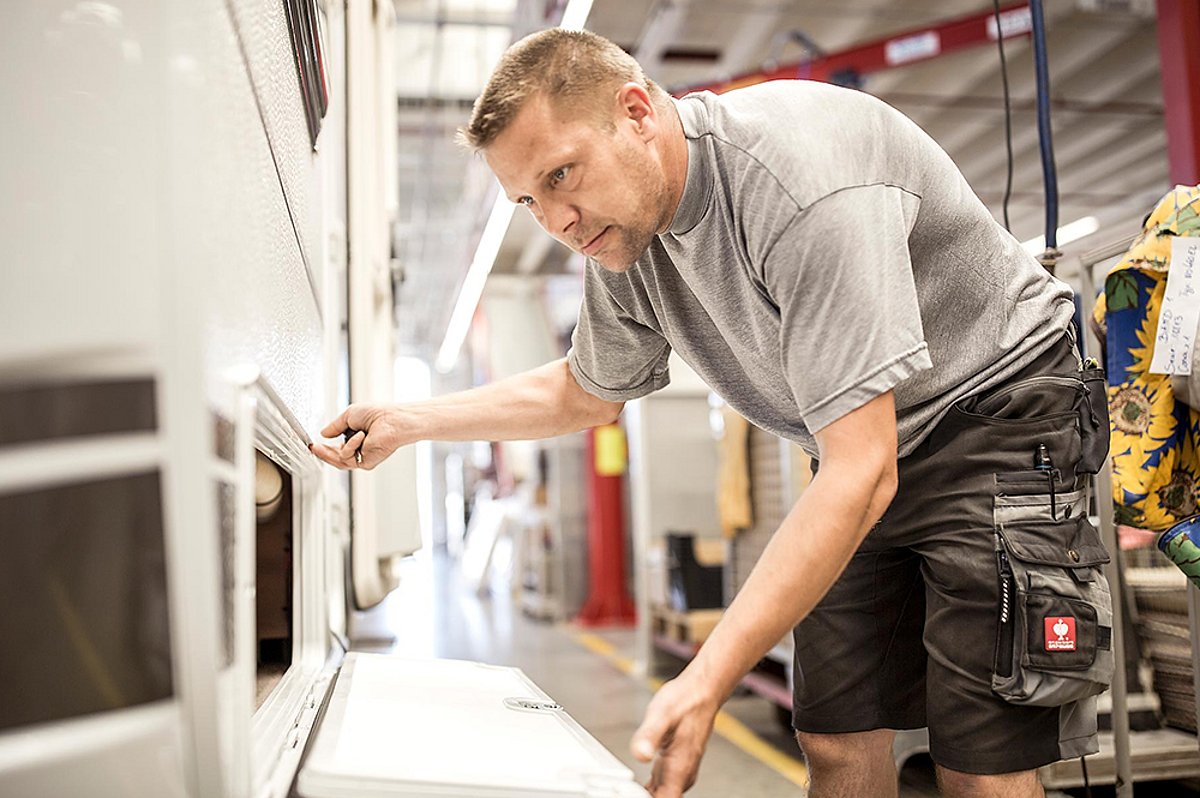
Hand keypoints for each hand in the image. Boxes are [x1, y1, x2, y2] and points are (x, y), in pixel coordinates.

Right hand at [309, 403, 403, 469]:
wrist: (392, 420)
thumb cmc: (377, 414)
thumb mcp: (348, 416)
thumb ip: (334, 426)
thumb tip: (323, 433)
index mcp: (356, 439)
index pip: (337, 448)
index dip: (324, 448)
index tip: (313, 444)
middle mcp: (360, 450)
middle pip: (335, 458)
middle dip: (322, 453)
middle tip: (313, 447)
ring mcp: (363, 457)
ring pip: (339, 461)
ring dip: (328, 453)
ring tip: (319, 446)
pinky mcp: (366, 462)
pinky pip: (348, 458)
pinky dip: (350, 445)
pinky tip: (360, 435)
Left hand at [631, 675, 719, 796]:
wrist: (701, 691)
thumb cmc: (685, 701)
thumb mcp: (661, 714)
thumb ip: (649, 735)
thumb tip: (640, 754)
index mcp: (679, 768)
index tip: (631, 794)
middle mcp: (682, 774)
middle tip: (624, 790)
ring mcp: (679, 771)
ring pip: (663, 796)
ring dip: (646, 796)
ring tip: (627, 789)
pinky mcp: (675, 766)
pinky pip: (662, 788)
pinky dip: (648, 790)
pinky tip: (636, 787)